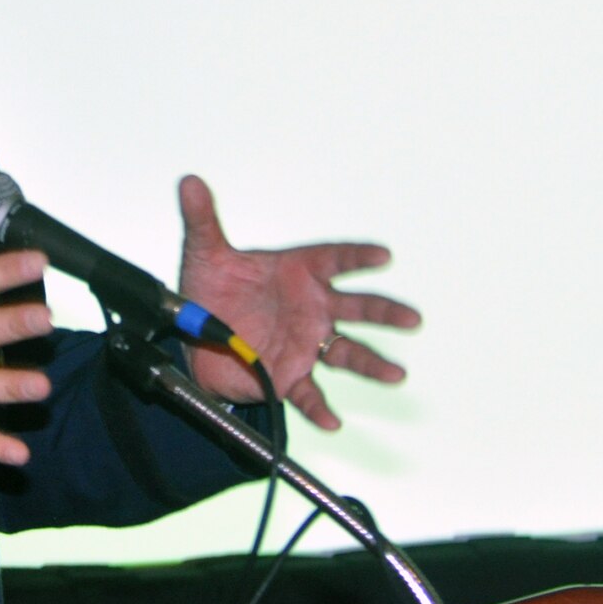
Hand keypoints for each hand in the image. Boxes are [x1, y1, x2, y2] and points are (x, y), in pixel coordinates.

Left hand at [175, 175, 420, 429]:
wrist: (193, 336)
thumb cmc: (211, 289)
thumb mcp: (204, 253)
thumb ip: (202, 219)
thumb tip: (190, 182)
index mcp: (298, 272)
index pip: (335, 259)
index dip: (358, 256)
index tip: (382, 254)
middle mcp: (311, 307)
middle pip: (356, 308)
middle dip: (385, 312)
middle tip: (412, 319)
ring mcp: (304, 343)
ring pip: (347, 353)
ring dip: (372, 364)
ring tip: (396, 375)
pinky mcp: (289, 375)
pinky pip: (309, 393)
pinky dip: (320, 407)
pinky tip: (333, 422)